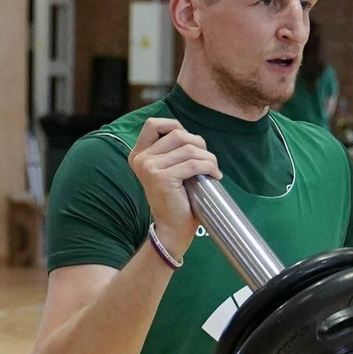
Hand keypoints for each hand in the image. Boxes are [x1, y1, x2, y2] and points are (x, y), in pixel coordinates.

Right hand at [128, 118, 220, 257]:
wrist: (172, 229)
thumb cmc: (176, 199)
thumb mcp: (169, 169)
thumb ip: (172, 150)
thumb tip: (193, 136)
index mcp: (139, 155)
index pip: (153, 124)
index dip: (175, 126)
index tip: (190, 142)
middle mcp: (141, 159)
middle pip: (177, 134)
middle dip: (199, 144)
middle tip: (207, 161)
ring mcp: (149, 167)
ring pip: (189, 148)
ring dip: (208, 157)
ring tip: (213, 170)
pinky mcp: (162, 177)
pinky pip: (193, 164)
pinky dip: (209, 167)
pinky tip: (214, 176)